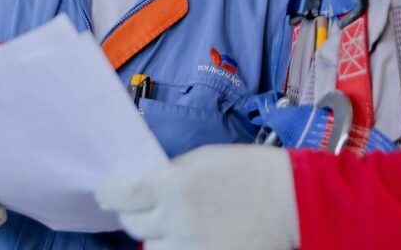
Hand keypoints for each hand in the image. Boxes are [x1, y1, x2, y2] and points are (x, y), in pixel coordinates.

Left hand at [95, 145, 298, 249]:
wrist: (294, 202)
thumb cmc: (251, 171)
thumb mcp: (203, 159)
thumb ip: (169, 175)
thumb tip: (143, 186)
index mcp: (172, 186)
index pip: (118, 195)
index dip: (108, 193)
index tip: (106, 193)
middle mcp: (175, 221)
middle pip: (132, 224)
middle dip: (133, 214)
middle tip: (143, 207)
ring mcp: (191, 248)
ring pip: (151, 249)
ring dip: (155, 237)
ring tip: (173, 224)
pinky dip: (175, 249)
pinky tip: (186, 239)